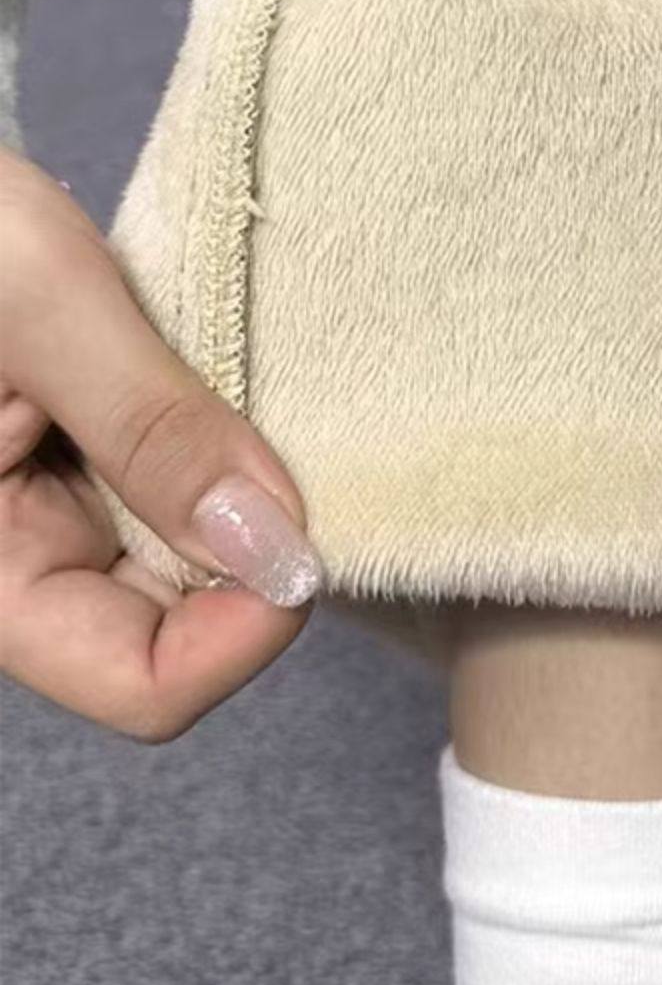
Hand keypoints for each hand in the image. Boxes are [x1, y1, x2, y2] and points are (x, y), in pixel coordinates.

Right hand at [0, 147, 321, 740]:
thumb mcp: (38, 301)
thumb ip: (154, 426)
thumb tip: (277, 545)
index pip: (140, 683)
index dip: (244, 630)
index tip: (309, 531)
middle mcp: (12, 561)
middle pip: (175, 629)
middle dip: (250, 553)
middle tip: (301, 440)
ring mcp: (42, 514)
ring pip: (184, 562)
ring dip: (236, 496)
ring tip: (248, 389)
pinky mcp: (66, 462)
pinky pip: (167, 491)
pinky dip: (213, 449)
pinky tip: (224, 376)